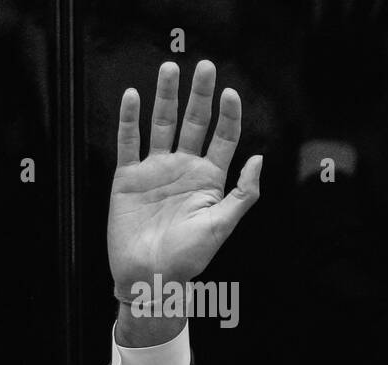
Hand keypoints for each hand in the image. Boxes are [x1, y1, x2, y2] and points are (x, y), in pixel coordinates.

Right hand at [108, 60, 260, 301]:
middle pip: (193, 123)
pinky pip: (128, 142)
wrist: (152, 276)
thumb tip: (258, 159)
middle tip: (204, 66)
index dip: (229, 115)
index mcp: (210, 180)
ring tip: (170, 69)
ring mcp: (156, 170)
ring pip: (161, 125)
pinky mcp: (129, 176)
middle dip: (199, 95)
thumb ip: (243, 193)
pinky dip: (130, 119)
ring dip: (166, 97)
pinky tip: (134, 97)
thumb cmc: (190, 257)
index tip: (231, 93)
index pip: (223, 139)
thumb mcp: (223, 225)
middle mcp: (184, 169)